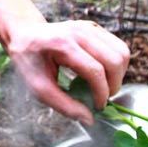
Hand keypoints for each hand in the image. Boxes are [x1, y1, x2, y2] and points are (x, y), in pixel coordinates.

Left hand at [5, 19, 129, 124]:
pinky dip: (116, 64)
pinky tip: (102, 72)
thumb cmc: (30, 61)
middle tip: (102, 97)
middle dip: (114, 85)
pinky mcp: (95, 27)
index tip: (98, 106)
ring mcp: (89, 27)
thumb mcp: (38, 87)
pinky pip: (118, 47)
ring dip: (119, 74)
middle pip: (114, 60)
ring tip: (104, 86)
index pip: (95, 70)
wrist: (24, 34)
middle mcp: (79, 31)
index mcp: (62, 44)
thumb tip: (89, 119)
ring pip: (122, 52)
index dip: (101, 93)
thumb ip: (63, 105)